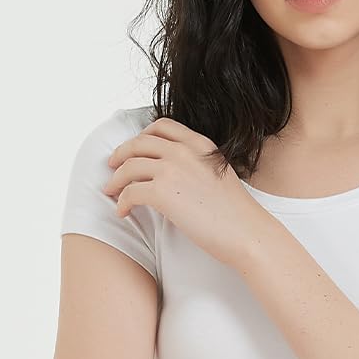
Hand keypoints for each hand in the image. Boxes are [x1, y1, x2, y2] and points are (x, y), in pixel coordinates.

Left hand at [102, 117, 267, 268]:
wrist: (247, 232)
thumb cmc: (237, 213)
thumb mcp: (219, 174)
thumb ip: (197, 165)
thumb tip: (174, 176)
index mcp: (200, 143)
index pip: (162, 126)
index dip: (141, 136)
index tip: (133, 149)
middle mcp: (184, 151)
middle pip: (139, 143)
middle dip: (121, 154)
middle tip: (112, 167)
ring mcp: (172, 170)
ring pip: (129, 166)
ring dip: (116, 180)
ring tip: (111, 192)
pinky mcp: (163, 193)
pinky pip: (130, 192)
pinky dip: (122, 202)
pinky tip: (123, 212)